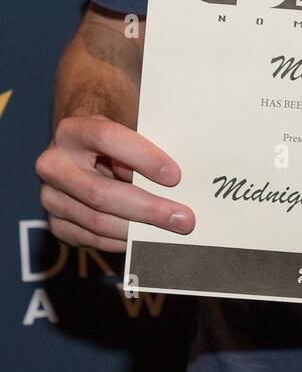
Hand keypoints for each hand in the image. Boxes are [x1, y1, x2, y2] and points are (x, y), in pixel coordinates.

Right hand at [35, 114, 195, 251]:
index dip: (142, 157)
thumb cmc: (109, 142)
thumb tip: (174, 184)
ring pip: (97, 221)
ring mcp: (49, 197)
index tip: (174, 176)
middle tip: (182, 219)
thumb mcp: (121, 134)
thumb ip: (139, 151)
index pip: (108, 138)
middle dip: (147, 208)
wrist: (74, 154)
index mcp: (72, 131)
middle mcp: (53, 164)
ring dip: (138, 230)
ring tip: (170, 232)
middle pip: (101, 192)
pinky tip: (145, 239)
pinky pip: (91, 239)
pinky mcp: (54, 223)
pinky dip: (122, 241)